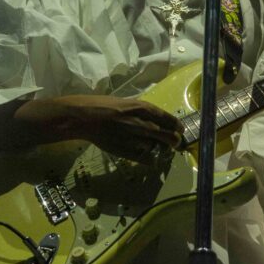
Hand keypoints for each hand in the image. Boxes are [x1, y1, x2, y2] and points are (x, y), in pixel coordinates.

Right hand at [14, 95, 184, 160]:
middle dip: (173, 139)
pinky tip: (151, 160)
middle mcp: (139, 122)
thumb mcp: (123, 103)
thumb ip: (138, 111)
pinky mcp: (124, 149)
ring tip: (165, 148)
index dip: (174, 123)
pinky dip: (148, 159)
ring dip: (161, 147)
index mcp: (139, 107)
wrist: (82, 117)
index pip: (164, 117)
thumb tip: (152, 119)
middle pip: (164, 133)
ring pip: (154, 145)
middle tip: (177, 142)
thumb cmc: (101, 105)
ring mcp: (132, 137)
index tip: (180, 128)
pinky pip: (142, 157)